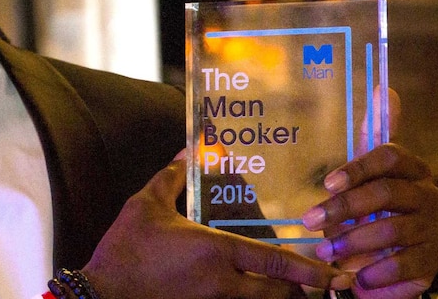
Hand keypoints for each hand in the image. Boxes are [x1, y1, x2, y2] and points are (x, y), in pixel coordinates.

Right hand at [82, 159, 352, 298]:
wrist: (104, 290)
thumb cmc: (126, 246)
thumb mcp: (146, 203)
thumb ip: (171, 176)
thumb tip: (188, 152)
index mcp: (215, 250)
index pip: (274, 262)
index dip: (308, 269)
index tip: (333, 272)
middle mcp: (222, 282)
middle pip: (277, 292)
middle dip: (301, 289)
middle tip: (321, 281)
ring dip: (278, 297)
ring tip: (294, 289)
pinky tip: (253, 293)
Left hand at [302, 143, 437, 298]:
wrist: (389, 260)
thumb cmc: (367, 216)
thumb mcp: (356, 194)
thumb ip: (350, 176)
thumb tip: (350, 141)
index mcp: (410, 169)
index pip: (389, 157)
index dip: (358, 169)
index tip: (327, 184)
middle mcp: (428, 194)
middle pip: (387, 191)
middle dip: (344, 207)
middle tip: (309, 221)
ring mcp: (435, 226)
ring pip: (393, 229)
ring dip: (353, 241)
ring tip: (324, 251)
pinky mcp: (435, 257)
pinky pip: (405, 263)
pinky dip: (377, 271)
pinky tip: (357, 277)